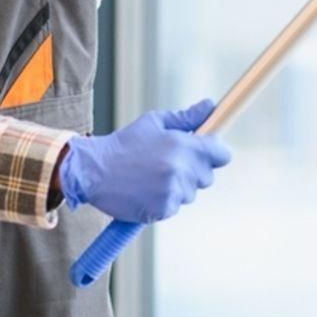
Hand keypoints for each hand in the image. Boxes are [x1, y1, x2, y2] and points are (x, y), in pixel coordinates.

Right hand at [56, 98, 231, 223]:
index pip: (222, 155)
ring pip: (191, 193)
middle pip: (208, 176)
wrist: (94, 170)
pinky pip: (175, 206)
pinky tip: (147, 190)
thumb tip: (211, 106)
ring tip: (153, 175)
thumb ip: (186, 117)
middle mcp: (180, 169)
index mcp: (182, 145)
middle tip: (169, 162)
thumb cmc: (124, 144)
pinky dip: (164, 201)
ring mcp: (172, 191)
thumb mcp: (154, 122)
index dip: (216, 153)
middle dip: (194, 170)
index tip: (208, 152)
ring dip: (178, 186)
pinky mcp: (162, 209)